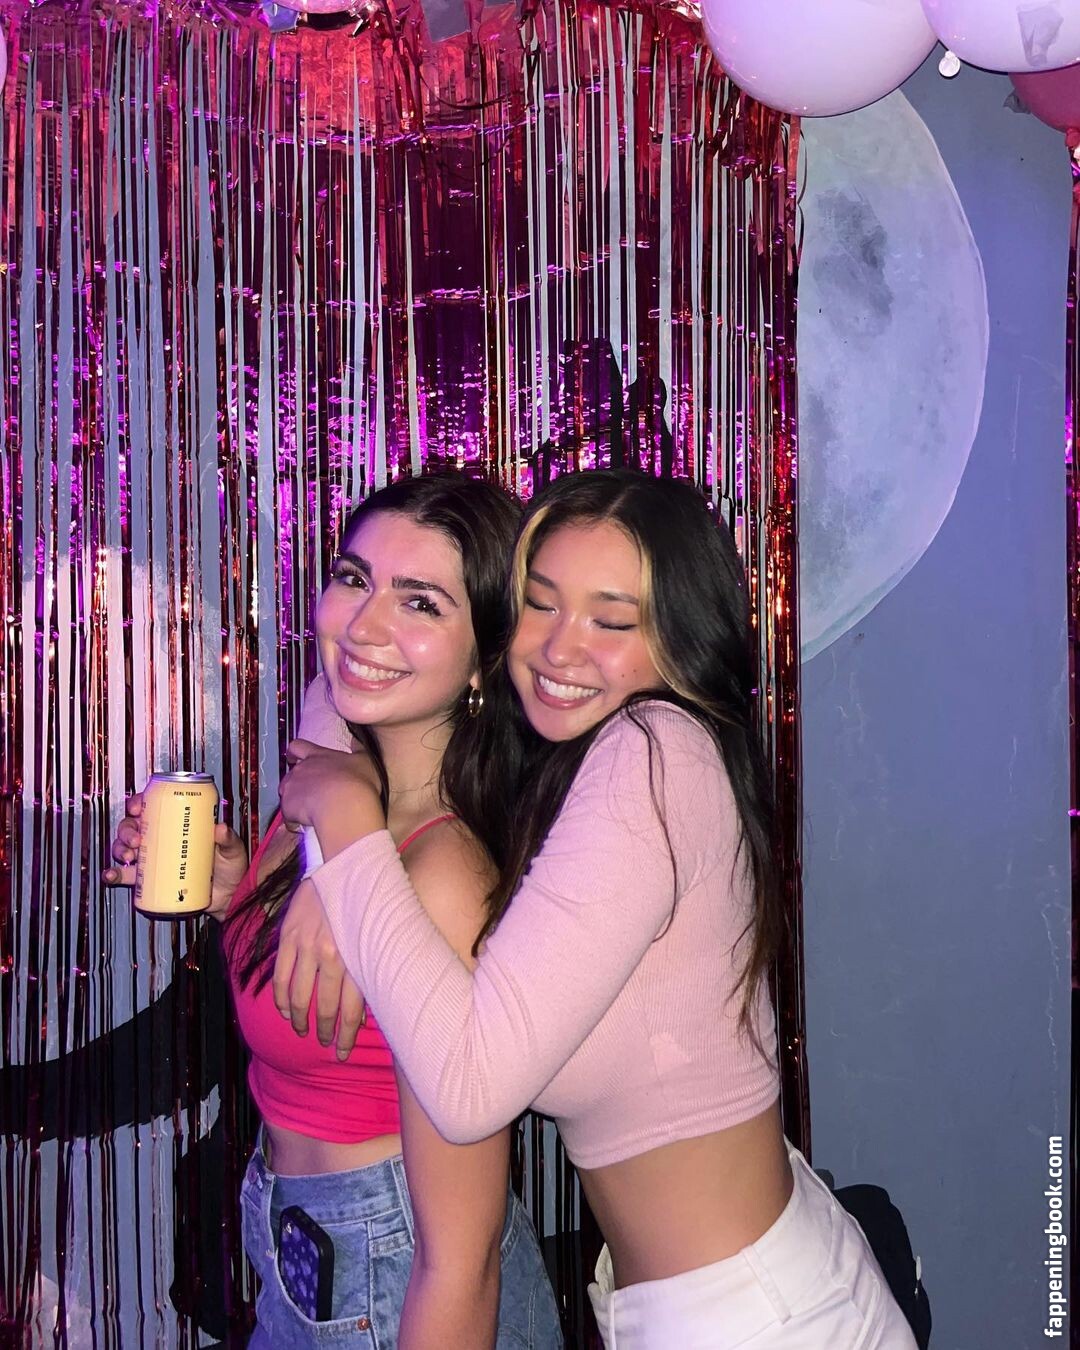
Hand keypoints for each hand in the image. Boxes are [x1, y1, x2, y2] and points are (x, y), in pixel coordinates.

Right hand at [103, 790, 249, 919]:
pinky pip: (126, 876)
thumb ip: (228, 839)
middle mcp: (161, 839)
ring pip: (125, 848)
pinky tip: (110, 875)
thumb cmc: (230, 867)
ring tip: (130, 857)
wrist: (229, 897)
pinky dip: (114, 874)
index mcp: (177, 824)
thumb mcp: (232, 849)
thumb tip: (220, 829)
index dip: (138, 802)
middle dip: (127, 830)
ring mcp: (154, 859)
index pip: (151, 806)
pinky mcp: (150, 880)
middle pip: (133, 826)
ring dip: (120, 849)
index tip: (136, 807)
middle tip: (136, 840)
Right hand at [273, 878, 366, 1058]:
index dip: (345, 1037)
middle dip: (325, 1032)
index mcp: (358, 958)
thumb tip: (366, 1012)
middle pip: (326, 1008)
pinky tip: (284, 1010)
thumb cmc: (364, 904)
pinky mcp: (288, 937)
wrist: (342, 864)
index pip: (352, 1010)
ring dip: (300, 1020)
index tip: (341, 1053)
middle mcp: (333, 955)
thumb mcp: (373, 937)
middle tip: (325, 1045)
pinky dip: (280, 999)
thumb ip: (368, 972)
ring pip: (299, 997)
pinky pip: (279, 977)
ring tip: (303, 1030)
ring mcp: (308, 946)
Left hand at [279, 739, 384, 857]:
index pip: (298, 746)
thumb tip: (357, 740)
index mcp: (317, 755)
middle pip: (290, 773)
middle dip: (298, 783)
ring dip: (295, 801)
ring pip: (286, 794)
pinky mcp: (287, 807)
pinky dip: (295, 821)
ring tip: (312, 812)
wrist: (345, 805)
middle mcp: (301, 769)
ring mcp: (291, 788)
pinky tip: (309, 826)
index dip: (295, 752)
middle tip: (313, 793)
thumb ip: (359, 749)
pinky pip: (288, 816)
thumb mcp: (366, 761)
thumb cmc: (358, 782)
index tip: (295, 756)